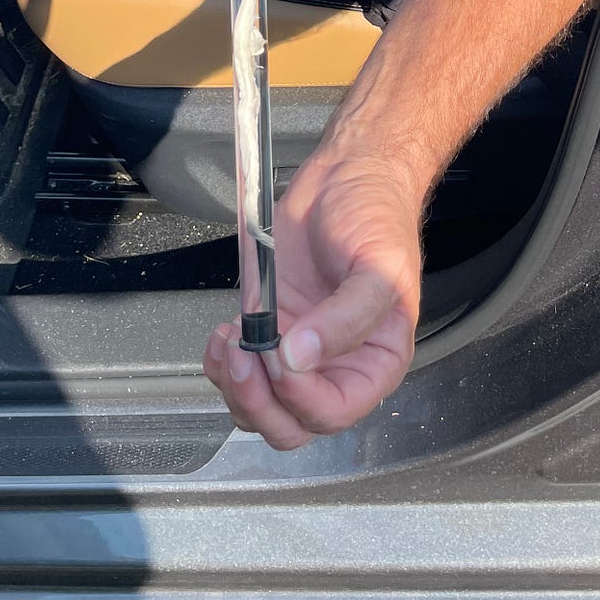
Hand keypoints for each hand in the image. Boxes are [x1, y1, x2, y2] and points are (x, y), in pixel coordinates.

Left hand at [203, 152, 421, 449]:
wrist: (348, 174)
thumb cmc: (376, 215)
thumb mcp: (379, 265)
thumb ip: (348, 317)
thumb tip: (300, 357)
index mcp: (374, 361)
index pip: (334, 412)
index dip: (301, 396)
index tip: (281, 352)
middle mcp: (336, 366)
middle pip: (291, 425)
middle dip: (259, 401)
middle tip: (245, 354)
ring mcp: (296, 351)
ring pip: (258, 409)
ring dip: (235, 386)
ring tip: (230, 341)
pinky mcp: (265, 327)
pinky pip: (238, 373)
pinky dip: (221, 364)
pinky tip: (224, 334)